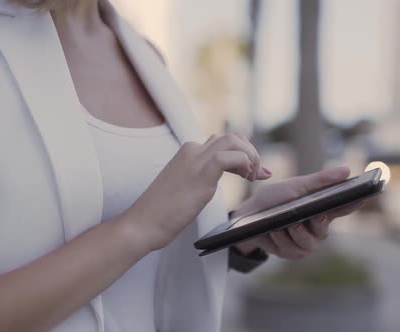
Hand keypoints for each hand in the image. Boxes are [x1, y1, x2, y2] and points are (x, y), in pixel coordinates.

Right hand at [124, 134, 270, 249]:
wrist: (142, 223)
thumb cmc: (162, 212)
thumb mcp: (185, 188)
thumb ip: (201, 177)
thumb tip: (217, 176)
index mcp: (189, 152)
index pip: (224, 142)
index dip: (245, 154)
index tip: (256, 172)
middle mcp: (192, 150)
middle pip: (232, 137)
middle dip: (251, 153)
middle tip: (257, 175)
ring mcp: (195, 160)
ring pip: (233, 141)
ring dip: (251, 156)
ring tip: (253, 178)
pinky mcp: (200, 174)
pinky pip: (229, 157)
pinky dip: (244, 163)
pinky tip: (246, 178)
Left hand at [233, 167, 364, 258]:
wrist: (248, 216)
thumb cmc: (274, 199)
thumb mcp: (295, 186)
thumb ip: (320, 180)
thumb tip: (346, 170)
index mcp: (321, 208)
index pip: (344, 207)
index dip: (356, 203)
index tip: (365, 196)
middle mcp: (317, 228)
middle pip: (324, 230)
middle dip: (317, 223)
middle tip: (314, 215)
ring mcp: (305, 242)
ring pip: (307, 243)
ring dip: (293, 233)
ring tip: (282, 225)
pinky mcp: (291, 253)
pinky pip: (291, 251)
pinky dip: (280, 240)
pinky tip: (272, 232)